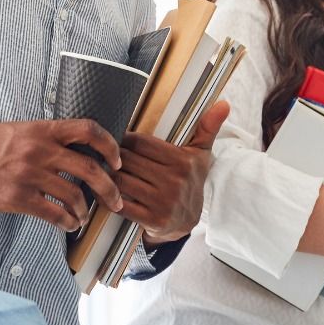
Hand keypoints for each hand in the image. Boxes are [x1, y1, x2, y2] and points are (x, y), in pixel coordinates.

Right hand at [0, 119, 123, 231]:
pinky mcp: (19, 198)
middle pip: (90, 170)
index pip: (88, 130)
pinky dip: (67, 223)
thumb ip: (50, 137)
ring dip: (84, 211)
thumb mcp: (23, 131)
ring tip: (84, 217)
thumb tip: (81, 148)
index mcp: (44, 130)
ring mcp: (30, 175)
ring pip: (74, 196)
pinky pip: (54, 214)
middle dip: (110, 189)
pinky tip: (68, 225)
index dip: (109, 145)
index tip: (117, 161)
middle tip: (116, 201)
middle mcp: (40, 150)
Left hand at [114, 100, 229, 245]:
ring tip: (98, 169)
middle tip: (101, 153)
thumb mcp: (200, 154)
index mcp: (182, 161)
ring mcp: (163, 202)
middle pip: (128, 161)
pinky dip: (108, 197)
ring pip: (121, 181)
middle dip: (112, 157)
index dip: (124, 139)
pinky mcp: (152, 220)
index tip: (116, 139)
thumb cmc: (189, 179)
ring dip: (106, 175)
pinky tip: (103, 191)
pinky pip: (121, 205)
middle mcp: (174, 182)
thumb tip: (224, 103)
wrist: (188, 220)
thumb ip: (208, 127)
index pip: (141, 143)